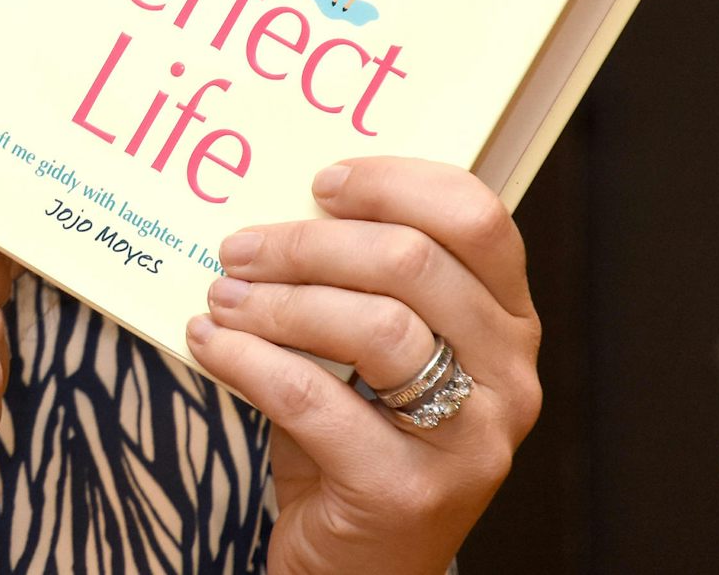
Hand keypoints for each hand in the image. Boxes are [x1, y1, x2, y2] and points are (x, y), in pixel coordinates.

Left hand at [185, 157, 540, 574]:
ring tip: (222, 296)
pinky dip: (248, 361)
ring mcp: (470, 440)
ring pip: (374, 327)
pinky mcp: (410, 493)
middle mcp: (508, 377)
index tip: (321, 182)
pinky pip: (315, 400)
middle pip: (414, 264)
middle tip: (240, 248)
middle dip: (309, 243)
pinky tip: (211, 344)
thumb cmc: (357, 431)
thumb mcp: (372, 347)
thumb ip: (354, 279)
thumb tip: (272, 202)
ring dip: (278, 301)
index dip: (395, 185)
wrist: (357, 560)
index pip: (477, 219)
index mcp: (506, 322)